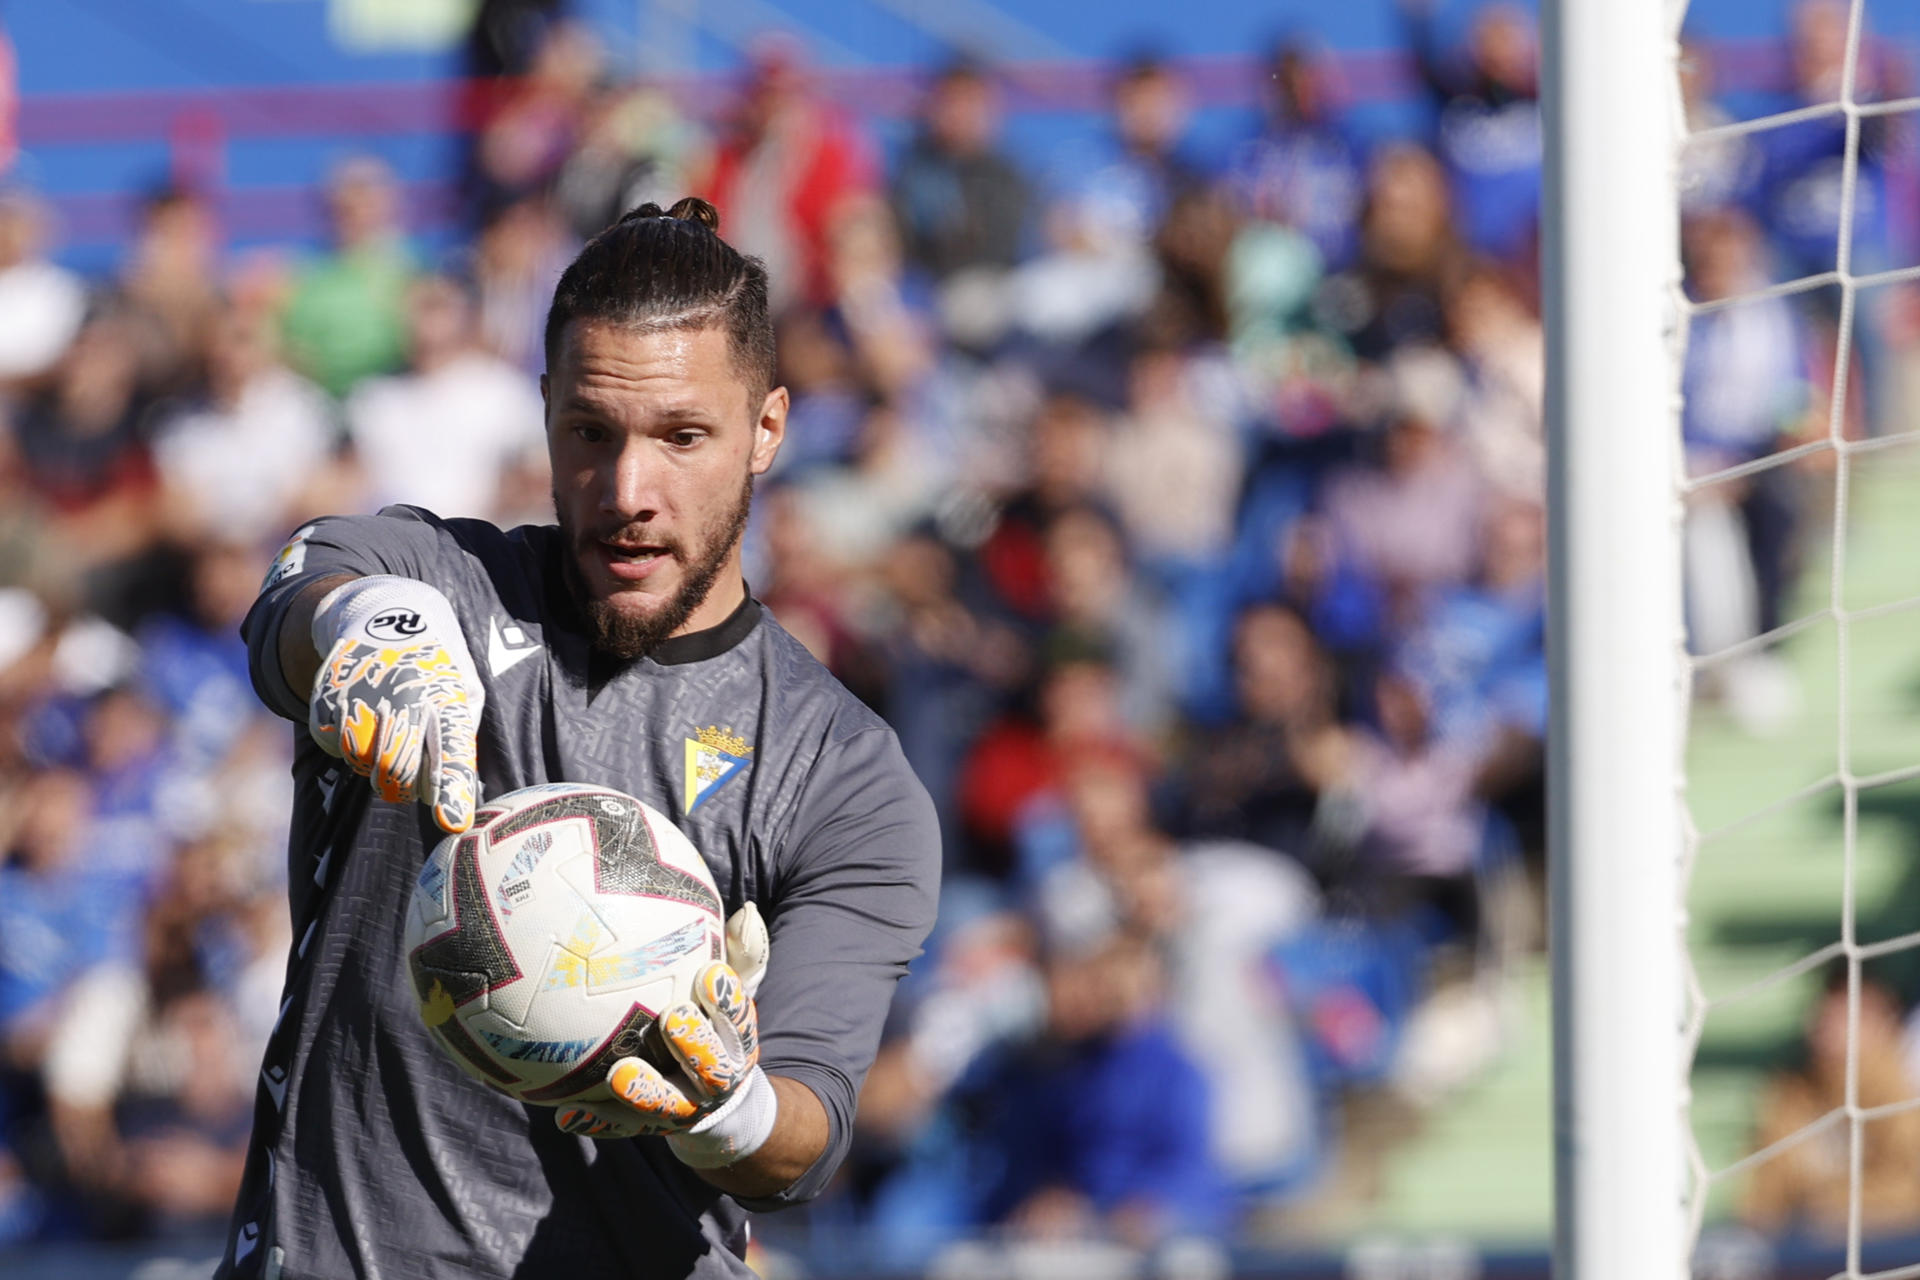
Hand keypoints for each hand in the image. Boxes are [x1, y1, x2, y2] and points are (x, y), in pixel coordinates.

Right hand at [307, 576, 484, 832]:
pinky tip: (358, 712)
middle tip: (404, 776)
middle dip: (399, 786)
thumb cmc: (434, 668)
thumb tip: (454, 800)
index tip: (453, 822)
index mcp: (446, 696)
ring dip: (370, 760)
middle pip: (395, 770)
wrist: (383, 614)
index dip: (451, 788)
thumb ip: (460, 742)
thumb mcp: (463, 691)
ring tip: (383, 728)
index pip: (452, 750)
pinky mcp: (327, 693)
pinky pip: (331, 745)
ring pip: (360, 761)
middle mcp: (404, 694)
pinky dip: (343, 742)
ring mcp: (362, 692)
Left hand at [557, 905, 778, 1167]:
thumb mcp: (731, 993)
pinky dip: (598, 1121)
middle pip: (713, 1069)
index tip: (710, 974)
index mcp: (736, 1043)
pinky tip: (567, 1116)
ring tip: (617, 1073)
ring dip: (644, 1090)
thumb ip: (739, 956)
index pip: (739, 1021)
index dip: (728, 1000)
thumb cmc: (715, 1026)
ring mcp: (683, 1107)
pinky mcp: (648, 1126)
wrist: (716, 1101)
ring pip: (668, 1106)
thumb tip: (746, 910)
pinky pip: (621, 1126)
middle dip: (695, 1045)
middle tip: (672, 1017)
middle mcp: (716, 1079)